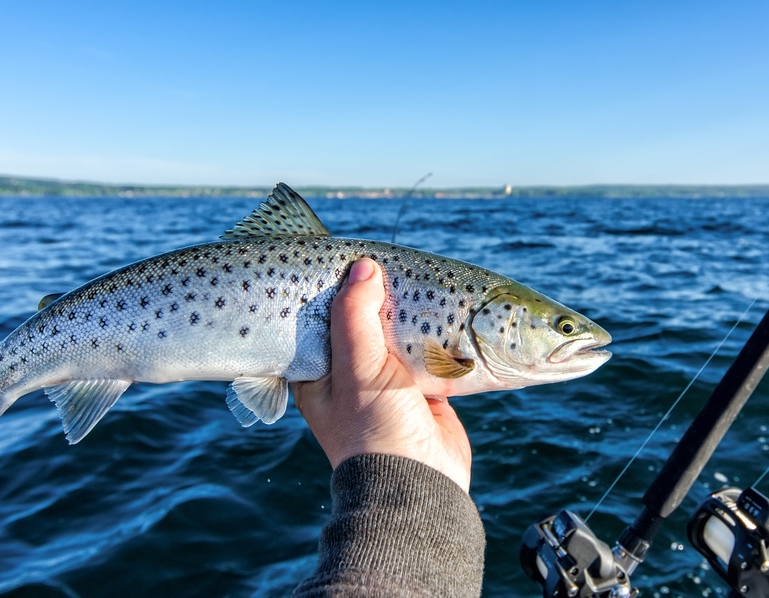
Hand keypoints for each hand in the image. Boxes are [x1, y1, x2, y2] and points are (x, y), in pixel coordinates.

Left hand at [293, 258, 472, 491]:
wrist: (419, 487)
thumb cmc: (373, 431)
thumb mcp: (357, 369)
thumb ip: (356, 317)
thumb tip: (363, 267)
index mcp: (320, 372)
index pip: (321, 319)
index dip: (334, 289)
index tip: (350, 257)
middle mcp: (352, 376)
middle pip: (364, 323)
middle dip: (379, 297)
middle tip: (390, 263)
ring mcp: (390, 383)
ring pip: (399, 335)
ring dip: (412, 313)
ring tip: (421, 279)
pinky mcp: (425, 390)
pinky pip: (433, 354)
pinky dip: (440, 336)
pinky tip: (448, 312)